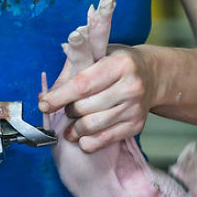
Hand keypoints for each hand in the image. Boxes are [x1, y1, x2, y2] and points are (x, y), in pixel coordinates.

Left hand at [38, 46, 155, 152]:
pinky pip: (104, 140)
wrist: (153, 76)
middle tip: (68, 109)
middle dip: (69, 111)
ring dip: (75, 129)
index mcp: (120, 64)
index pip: (82, 84)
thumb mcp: (98, 55)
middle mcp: (131, 87)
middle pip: (85, 108)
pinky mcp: (136, 125)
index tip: (44, 104)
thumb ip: (72, 71)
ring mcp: (135, 108)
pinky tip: (83, 136)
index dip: (60, 96)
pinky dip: (88, 141)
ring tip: (72, 127)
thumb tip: (46, 96)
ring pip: (92, 126)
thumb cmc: (118, 64)